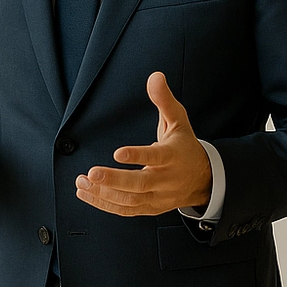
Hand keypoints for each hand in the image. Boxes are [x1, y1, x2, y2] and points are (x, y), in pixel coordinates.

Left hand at [75, 71, 211, 216]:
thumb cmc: (185, 147)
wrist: (204, 179)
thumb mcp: (179, 120)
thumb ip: (164, 100)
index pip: (155, 157)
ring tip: (82, 182)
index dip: (137, 156)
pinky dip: (105, 205)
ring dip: (103, 193)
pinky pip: (126, 210)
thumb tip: (155, 76)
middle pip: (140, 184)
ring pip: (130, 200)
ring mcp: (158, 197)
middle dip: (114, 180)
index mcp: (173, 156)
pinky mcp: (150, 208)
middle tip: (92, 173)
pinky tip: (86, 194)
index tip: (118, 153)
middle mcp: (166, 180)